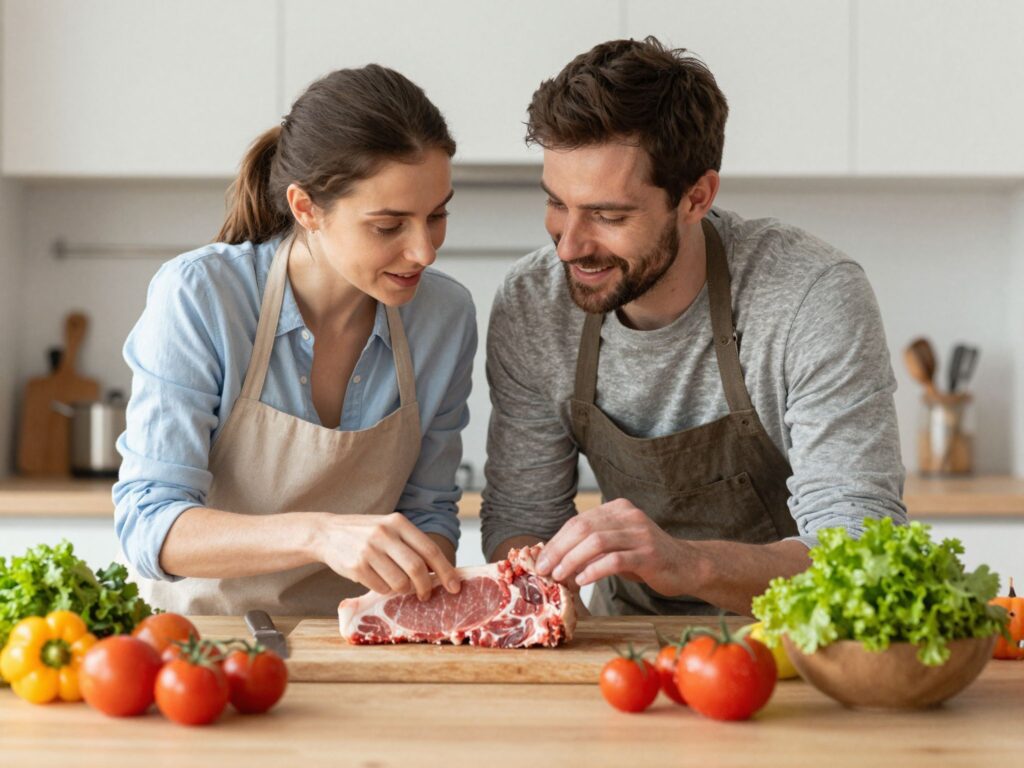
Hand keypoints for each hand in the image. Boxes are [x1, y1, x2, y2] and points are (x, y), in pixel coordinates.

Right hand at [315, 513, 460, 600]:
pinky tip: (379, 581)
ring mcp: (369, 551)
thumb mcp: (389, 528)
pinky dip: (385, 590)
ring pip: (400, 582)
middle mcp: (385, 534)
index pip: (430, 550)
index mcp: (398, 523)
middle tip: (426, 595)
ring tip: (398, 585)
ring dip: (403, 590)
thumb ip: (411, 544)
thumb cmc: (365, 533)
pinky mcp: (356, 567)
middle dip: (426, 587)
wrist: (327, 533)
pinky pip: (381, 588)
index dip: (446, 571)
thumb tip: (439, 571)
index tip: (455, 586)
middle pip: (417, 568)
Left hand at [534, 499, 685, 596]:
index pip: (578, 521)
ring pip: (596, 542)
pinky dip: (594, 570)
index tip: (541, 560)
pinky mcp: (649, 554)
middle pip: (583, 528)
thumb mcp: (617, 546)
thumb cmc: (646, 559)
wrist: (687, 566)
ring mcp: (640, 534)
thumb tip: (555, 562)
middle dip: (559, 550)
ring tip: (560, 576)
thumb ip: (592, 548)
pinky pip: (615, 560)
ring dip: (572, 560)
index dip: (556, 541)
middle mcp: (628, 516)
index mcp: (617, 509)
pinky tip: (583, 580)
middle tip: (545, 570)